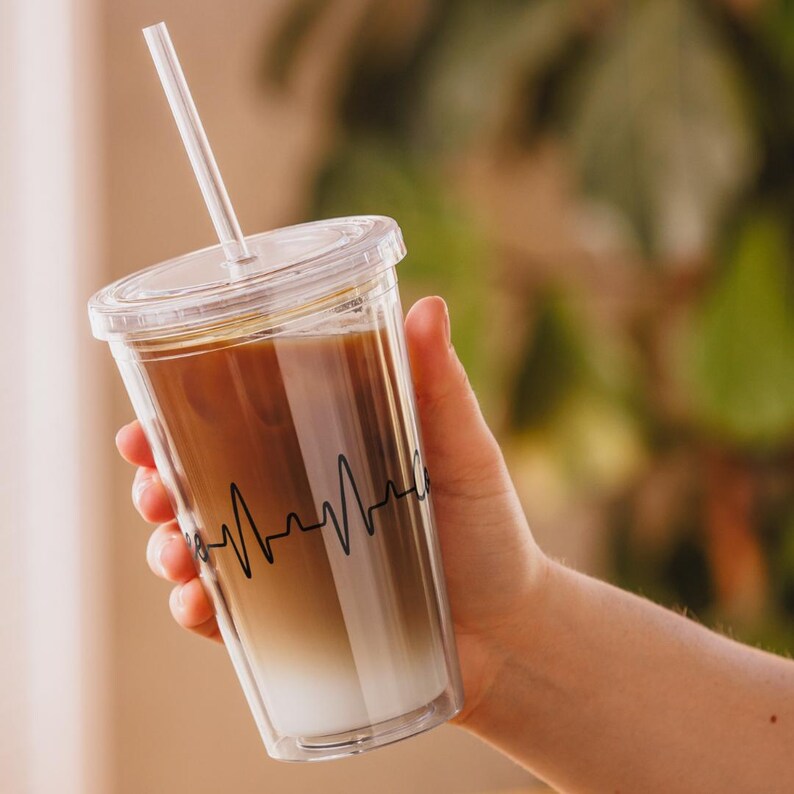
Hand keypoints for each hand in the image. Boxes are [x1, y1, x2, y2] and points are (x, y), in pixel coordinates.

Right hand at [116, 296, 547, 721]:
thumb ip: (441, 385)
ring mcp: (292, 565)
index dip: (179, 421)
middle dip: (159, 485)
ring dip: (169, 548)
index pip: (237, 427)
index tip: (146, 421)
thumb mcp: (465, 451)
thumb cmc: (489, 530)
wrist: (509, 627)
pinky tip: (198, 604)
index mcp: (323, 453)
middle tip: (154, 489)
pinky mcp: (298, 623)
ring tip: (177, 553)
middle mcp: (297, 505)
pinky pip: (232, 617)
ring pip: (203, 550)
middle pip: (203, 488)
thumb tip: (428, 304)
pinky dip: (201, 610)